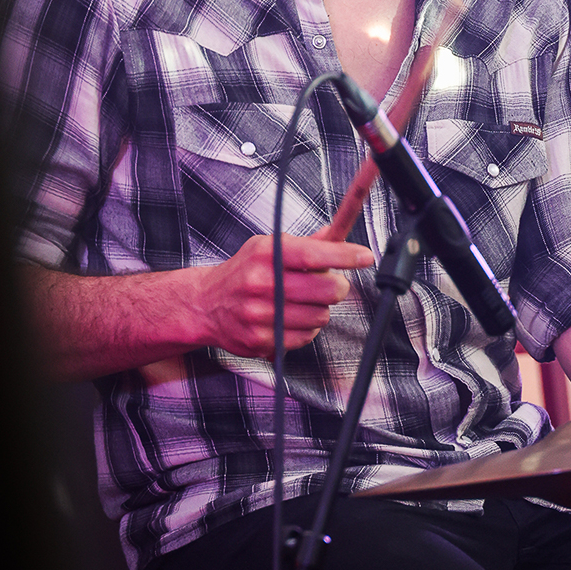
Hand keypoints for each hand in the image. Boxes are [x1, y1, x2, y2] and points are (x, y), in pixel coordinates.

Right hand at [192, 233, 371, 359]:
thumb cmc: (244, 272)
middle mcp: (262, 283)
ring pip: (320, 316)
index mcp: (266, 254)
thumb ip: (306, 243)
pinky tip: (291, 319)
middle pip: (325, 290)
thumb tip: (338, 229)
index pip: (314, 255)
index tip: (365, 256)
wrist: (205, 304)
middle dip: (337, 287)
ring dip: (320, 309)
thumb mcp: (268, 247)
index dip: (345, 256)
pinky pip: (305, 337)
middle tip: (332, 284)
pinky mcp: (260, 340)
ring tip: (302, 302)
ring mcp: (260, 314)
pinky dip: (306, 329)